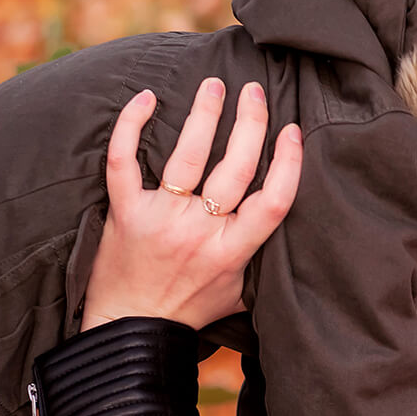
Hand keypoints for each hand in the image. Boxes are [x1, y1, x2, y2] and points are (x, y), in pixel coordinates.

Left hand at [81, 79, 301, 331]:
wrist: (128, 330)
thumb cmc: (187, 311)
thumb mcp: (238, 294)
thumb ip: (262, 261)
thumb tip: (292, 229)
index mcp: (233, 252)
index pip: (272, 200)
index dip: (288, 163)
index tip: (292, 131)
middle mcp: (200, 232)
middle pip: (235, 167)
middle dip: (250, 122)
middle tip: (255, 91)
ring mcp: (161, 219)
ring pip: (188, 155)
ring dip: (206, 113)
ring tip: (216, 84)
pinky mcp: (125, 212)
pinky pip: (123, 161)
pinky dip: (131, 126)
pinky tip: (147, 98)